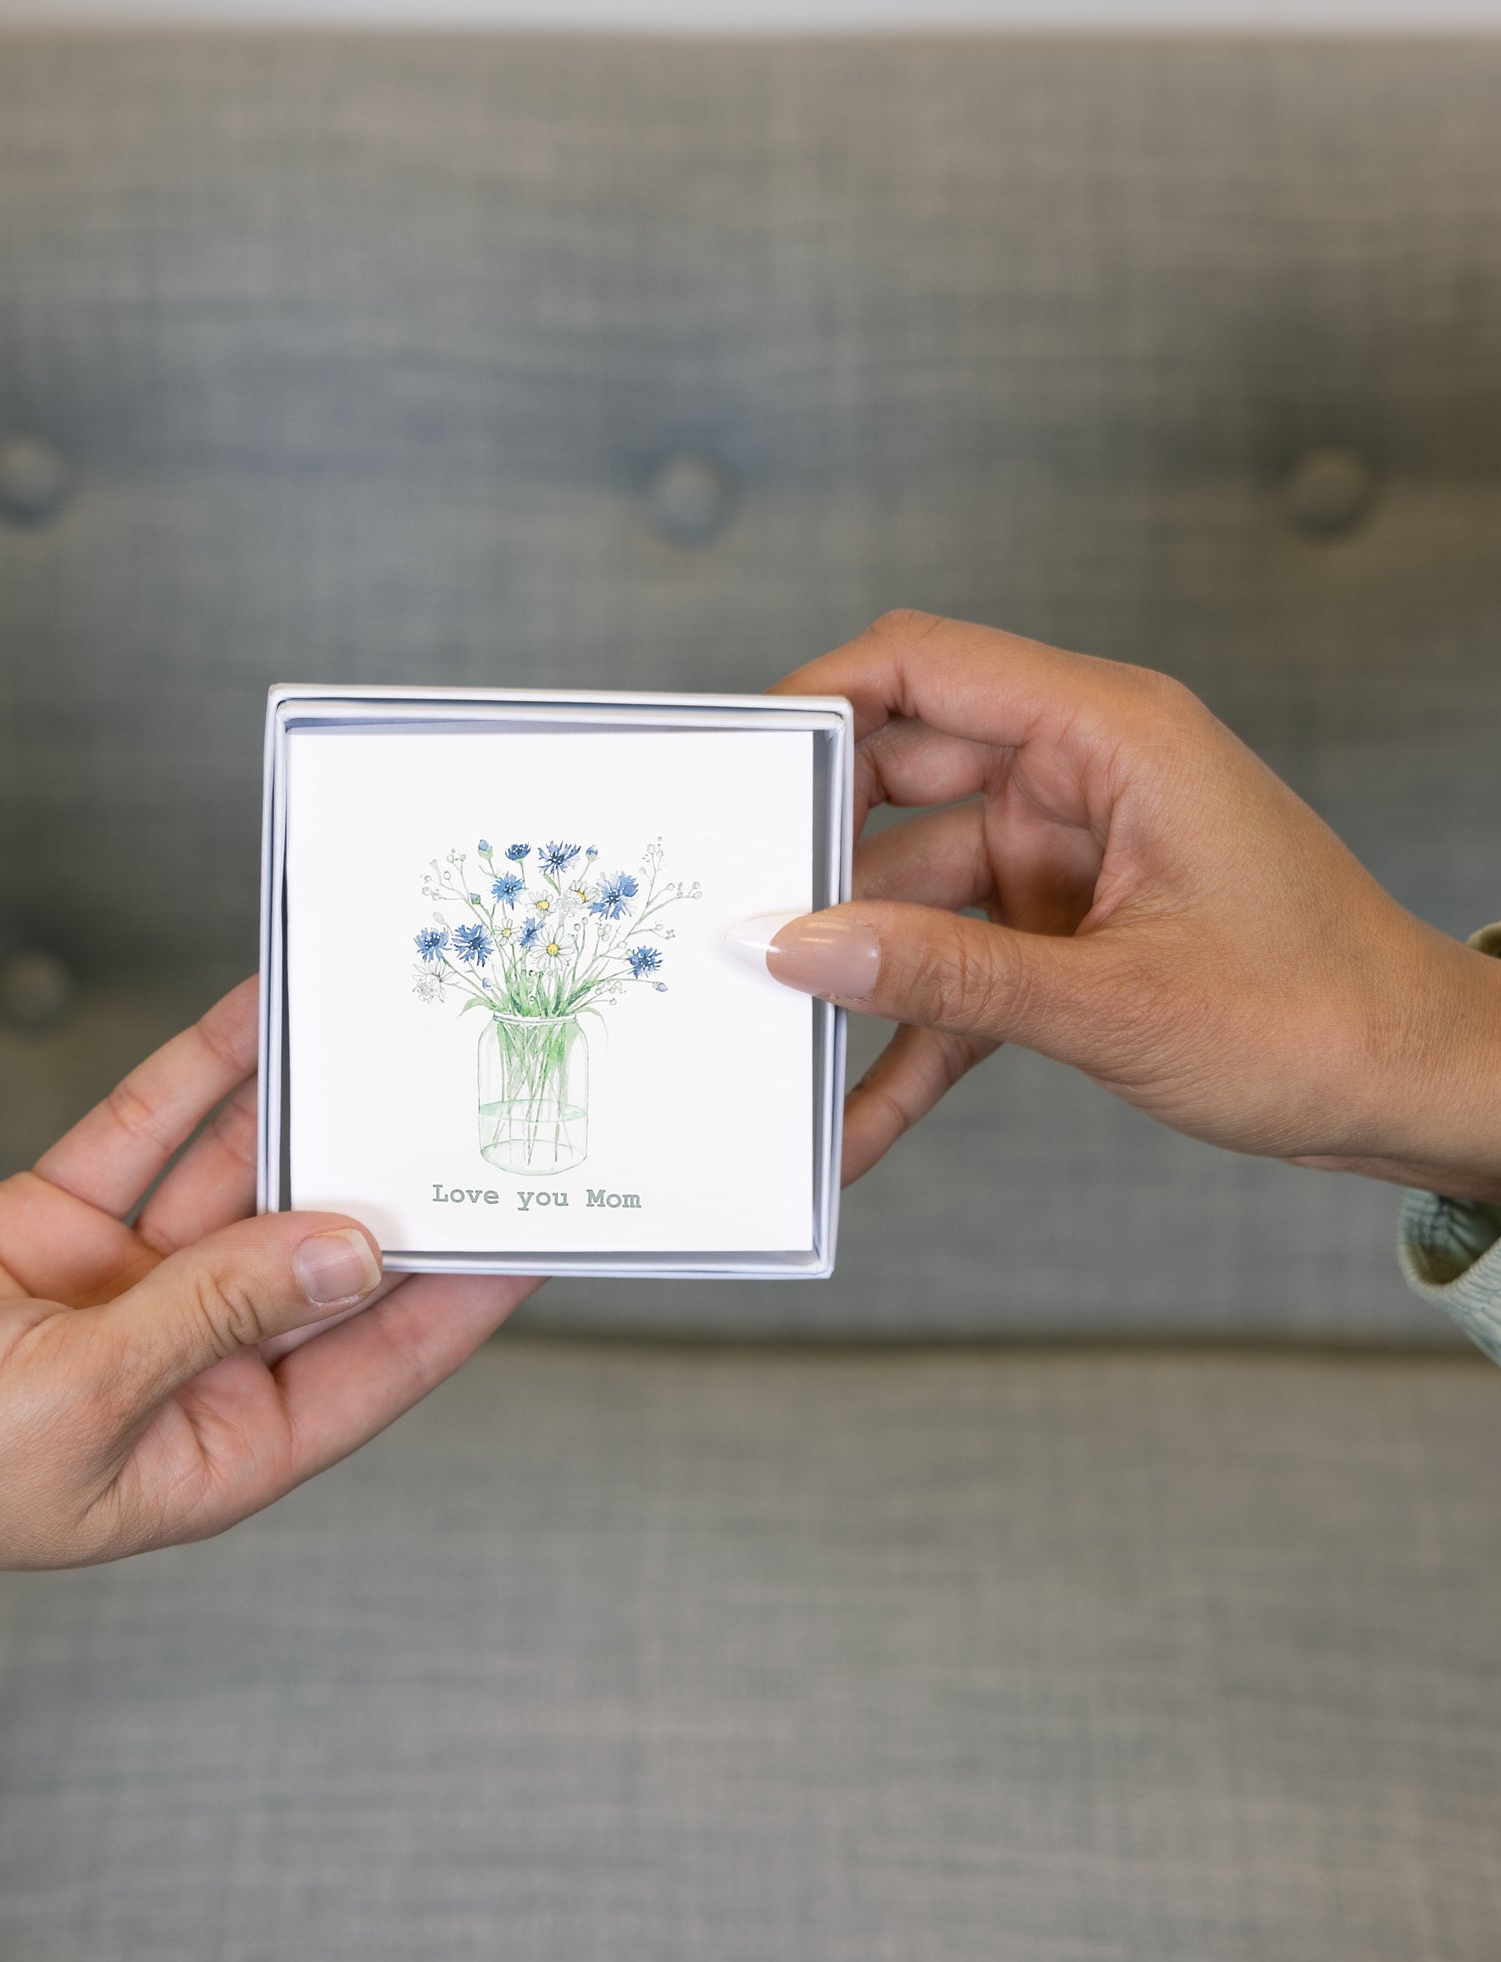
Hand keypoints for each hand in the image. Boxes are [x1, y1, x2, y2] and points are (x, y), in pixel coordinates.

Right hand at [0, 980, 535, 1618]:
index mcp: (217, 1445)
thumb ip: (220, 1312)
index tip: (539, 1228)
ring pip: (239, 1174)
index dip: (462, 1294)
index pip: (375, 1361)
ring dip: (296, 1103)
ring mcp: (125, 1285)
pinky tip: (255, 1014)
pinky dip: (198, 1073)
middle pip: (317, 1254)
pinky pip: (149, 1131)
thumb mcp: (79, 1396)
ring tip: (370, 1023)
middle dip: (383, 1178)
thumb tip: (352, 1253)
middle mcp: (189, 1361)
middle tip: (462, 1092)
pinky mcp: (58, 1220)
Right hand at [750, 611, 1500, 1202]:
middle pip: (899, 782)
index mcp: (1110, 736)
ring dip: (857, 978)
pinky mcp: (1066, 934)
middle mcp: (1079, 781)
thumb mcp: (1114, 1003)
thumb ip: (945, 975)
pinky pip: (959, 976)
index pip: (927, 664)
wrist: (1418, 1091)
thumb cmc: (1320, 1016)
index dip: (817, 698)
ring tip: (774, 1045)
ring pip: (915, 895)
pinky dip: (913, 1039)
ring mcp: (1067, 859)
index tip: (733, 764)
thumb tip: (802, 951)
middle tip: (723, 916)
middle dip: (813, 858)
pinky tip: (858, 1116)